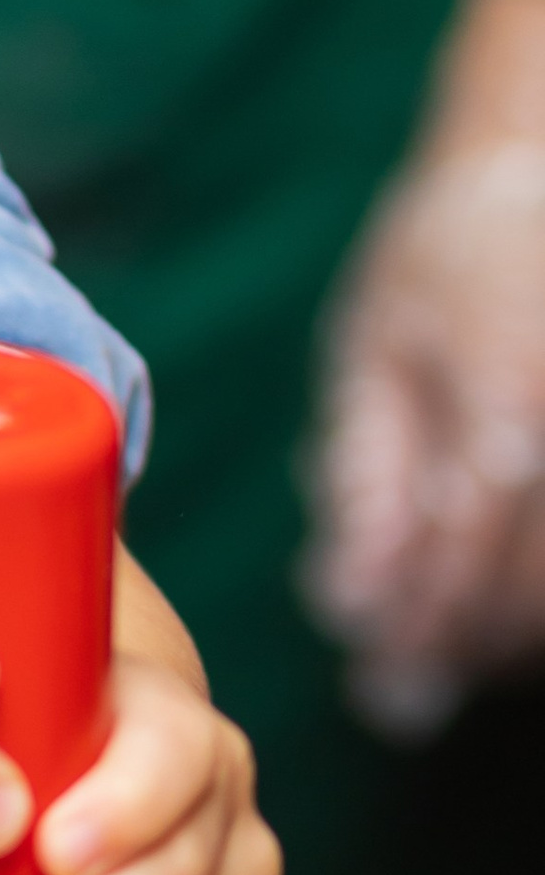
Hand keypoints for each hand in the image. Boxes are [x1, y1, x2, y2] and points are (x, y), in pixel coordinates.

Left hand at [308, 126, 544, 680]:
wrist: (542, 176)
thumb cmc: (450, 252)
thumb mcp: (380, 344)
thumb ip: (368, 471)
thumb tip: (349, 596)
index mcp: (505, 402)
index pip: (462, 550)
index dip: (418, 625)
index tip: (373, 681)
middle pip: (528, 591)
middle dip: (458, 652)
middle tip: (394, 698)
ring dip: (504, 640)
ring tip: (433, 665)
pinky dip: (534, 600)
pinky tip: (492, 611)